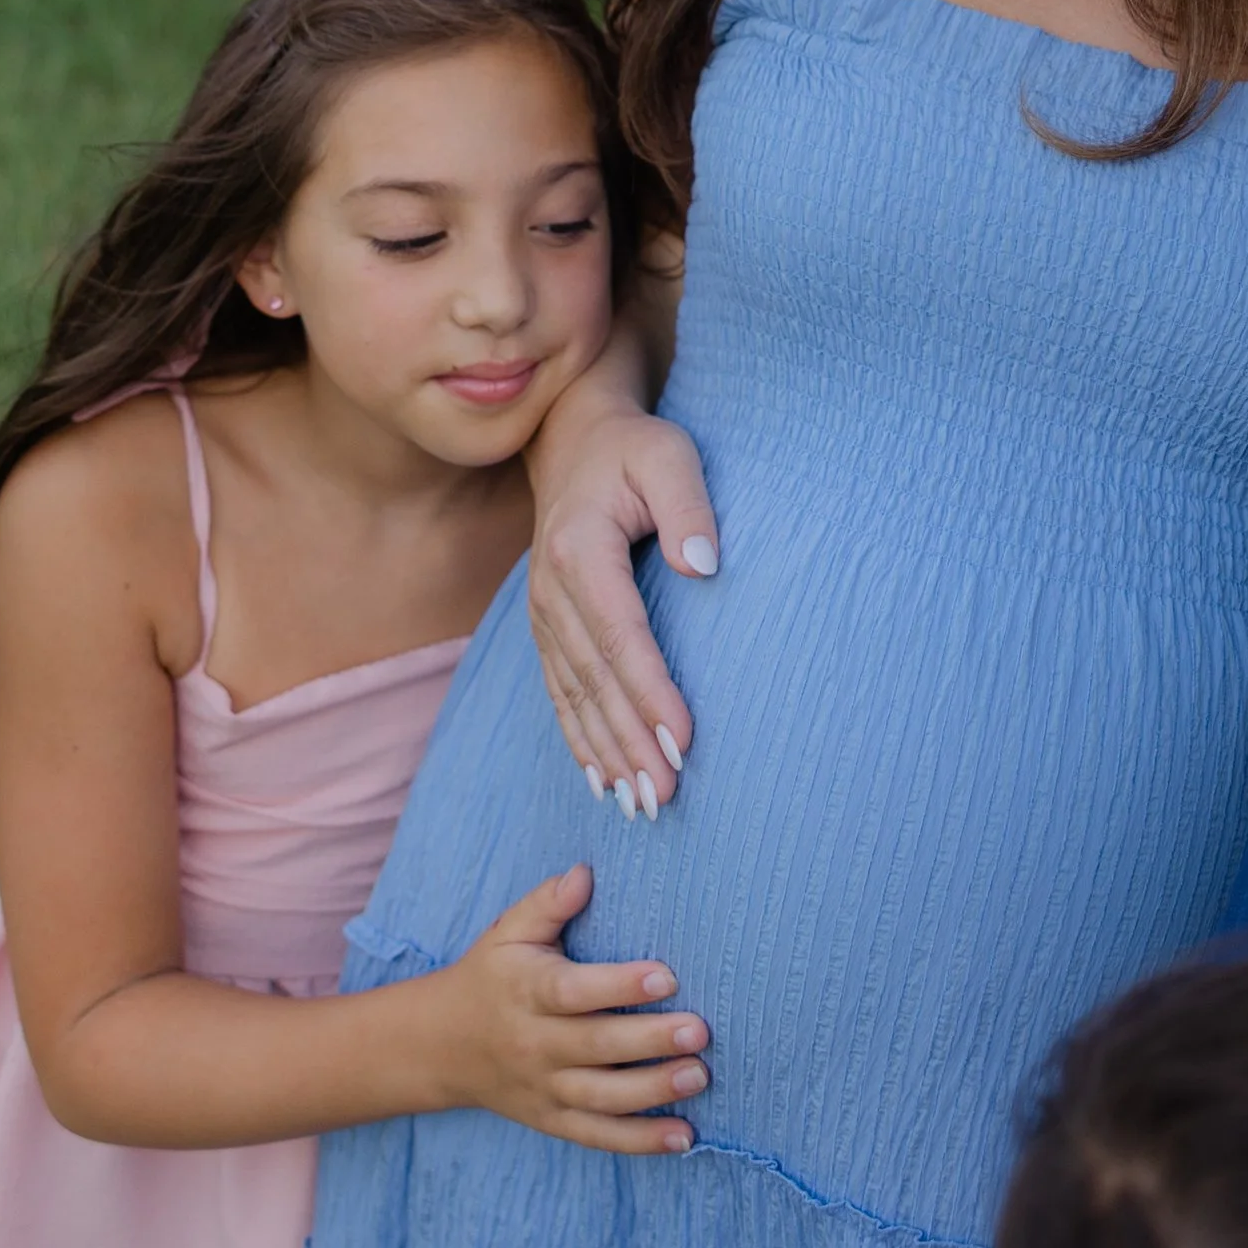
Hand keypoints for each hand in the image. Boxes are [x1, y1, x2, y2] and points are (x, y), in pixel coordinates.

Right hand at [425, 866, 710, 1156]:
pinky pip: (597, 1136)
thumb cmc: (490, 976)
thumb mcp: (507, 932)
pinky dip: (640, 1141)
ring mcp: (544, 1088)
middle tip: (700, 1031)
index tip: (666, 977)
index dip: (619, 987)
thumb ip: (547, 903)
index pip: (574, 992)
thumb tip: (585, 873)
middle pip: (596, 1048)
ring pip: (601, 1098)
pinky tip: (684, 1137)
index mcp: (527, 992)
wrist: (440, 1046)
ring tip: (699, 1076)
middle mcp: (535, 1045)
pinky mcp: (552, 1120)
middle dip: (650, 1041)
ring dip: (653, 1092)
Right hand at [528, 377, 718, 809]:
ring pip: (574, 697)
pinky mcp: (546, 629)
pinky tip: (602, 780)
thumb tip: (704, 565)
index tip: (683, 738)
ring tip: (641, 805)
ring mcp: (543, 615)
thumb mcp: (669, 456)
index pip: (620, 635)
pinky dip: (580, 740)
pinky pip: (559, 694)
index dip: (650, 691)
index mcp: (580, 551)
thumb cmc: (635, 450)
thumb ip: (688, 504)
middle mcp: (551, 592)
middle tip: (665, 794)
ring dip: (606, 754)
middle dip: (630, 742)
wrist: (575, 443)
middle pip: (594, 680)